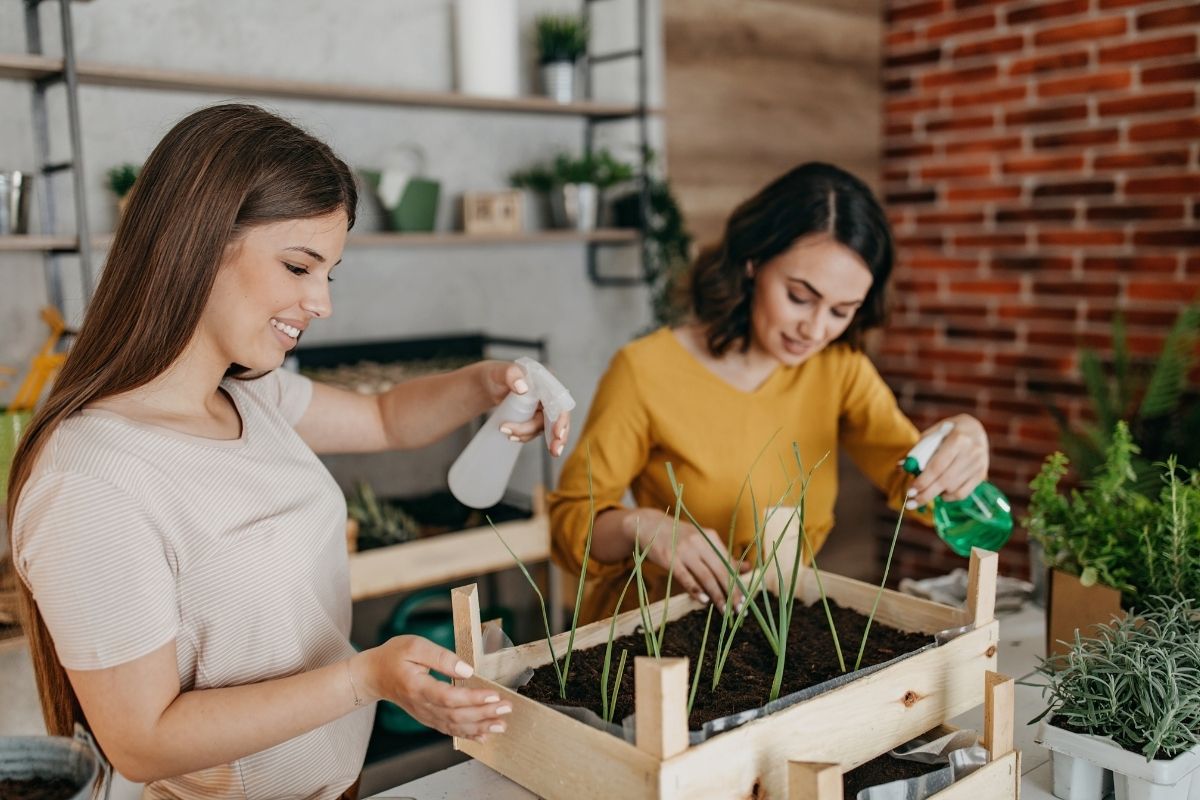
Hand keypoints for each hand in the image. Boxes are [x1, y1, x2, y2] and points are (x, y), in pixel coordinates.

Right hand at [360, 636, 511, 742]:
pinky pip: (449, 729)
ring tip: (501, 724)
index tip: (493, 695)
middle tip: (507, 707)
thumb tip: (467, 670)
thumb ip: (441, 657)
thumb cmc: (394, 656)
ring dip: (480, 727)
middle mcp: (422, 706)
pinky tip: (485, 735)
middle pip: (456, 715)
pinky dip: (468, 734)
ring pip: (455, 726)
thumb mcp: (415, 646)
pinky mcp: (428, 718)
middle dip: (484, 713)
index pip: (448, 697)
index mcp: (417, 687)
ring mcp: (425, 715)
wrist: (374, 675)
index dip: (472, 698)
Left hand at [484, 362, 570, 456]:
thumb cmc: (495, 375)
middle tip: (554, 452)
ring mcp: (542, 408)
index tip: (558, 434)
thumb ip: (511, 374)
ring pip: (545, 428)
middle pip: (559, 418)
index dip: (561, 418)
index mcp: (545, 381)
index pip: (559, 401)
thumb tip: (523, 388)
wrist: (488, 385)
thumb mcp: (499, 372)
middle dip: (557, 437)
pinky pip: (535, 431)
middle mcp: (548, 395)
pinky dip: (525, 436)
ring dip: (528, 434)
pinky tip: (513, 436)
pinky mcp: (535, 417)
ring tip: (508, 433)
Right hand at [624, 509, 747, 612]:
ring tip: (724, 610)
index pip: (729, 563)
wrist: (649, 525)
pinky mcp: (669, 558)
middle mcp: (700, 542)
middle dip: (731, 592)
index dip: (738, 583)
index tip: (744, 601)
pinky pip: (685, 577)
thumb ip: (722, 555)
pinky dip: (696, 589)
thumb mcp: (702, 540)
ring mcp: (684, 550)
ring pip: (706, 576)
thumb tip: (748, 568)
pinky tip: (703, 600)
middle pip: (720, 571)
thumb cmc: (679, 537)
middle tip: (738, 610)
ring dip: (717, 595)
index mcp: (710, 537)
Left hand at [906, 414, 989, 507]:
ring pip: (953, 489)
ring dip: (936, 495)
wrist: (975, 429)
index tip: (910, 491)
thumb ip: (918, 451)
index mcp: (958, 439)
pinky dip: (948, 497)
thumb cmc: (948, 431)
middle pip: (945, 481)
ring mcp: (978, 465)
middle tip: (911, 504)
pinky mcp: (981, 475)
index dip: (923, 481)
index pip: (937, 466)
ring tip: (924, 493)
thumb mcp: (932, 434)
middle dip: (926, 494)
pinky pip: (963, 493)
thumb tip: (902, 467)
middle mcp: (972, 452)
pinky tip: (940, 493)